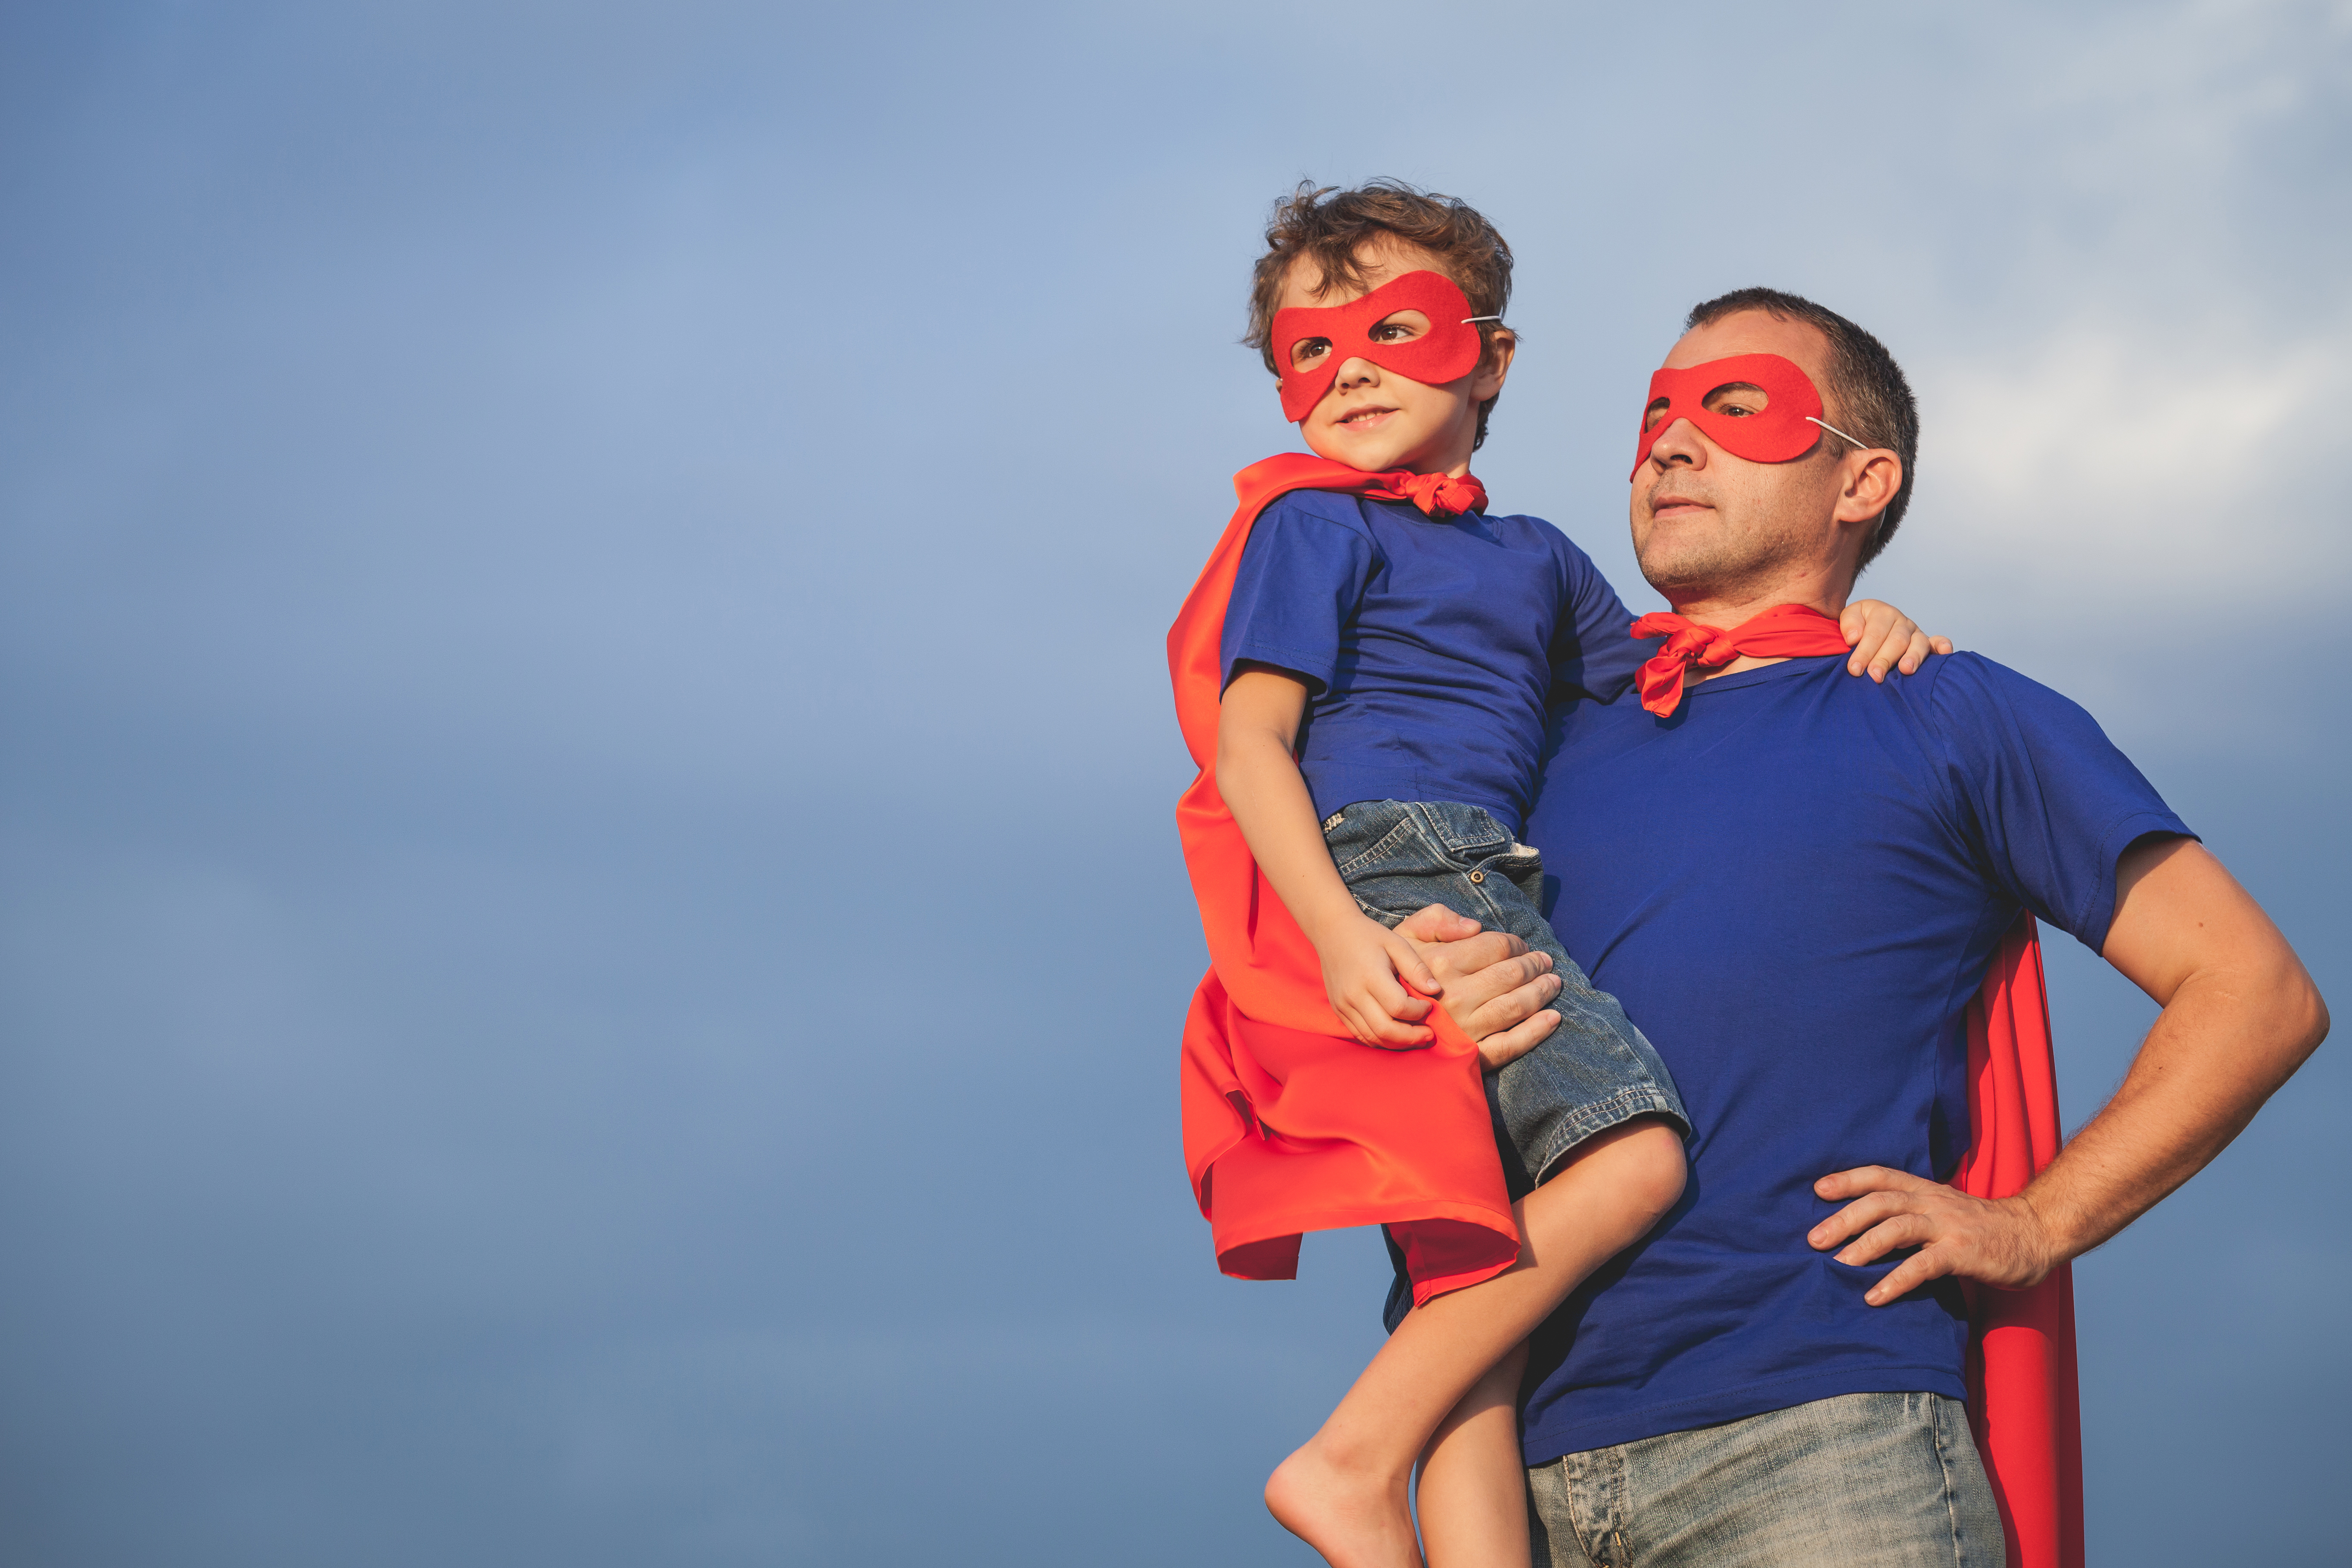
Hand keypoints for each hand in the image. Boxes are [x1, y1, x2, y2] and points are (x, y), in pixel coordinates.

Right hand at [1314, 909, 1444, 1048]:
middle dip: (1411, 1037)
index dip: (1419, 1012)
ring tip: (1416, 1038)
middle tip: (1429, 1034)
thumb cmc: (1368, 936)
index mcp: (1370, 976)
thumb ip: (1416, 968)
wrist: (1332, 932)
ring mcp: (1343, 1005)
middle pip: (1385, 1030)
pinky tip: (1395, 1035)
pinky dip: (1380, 1040)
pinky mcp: (1338, 1010)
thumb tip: (1435, 991)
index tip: (1429, 1005)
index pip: (1399, 1007)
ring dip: (1397, 1043)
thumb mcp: (1396, 944)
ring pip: (1373, 1037)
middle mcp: (1353, 994)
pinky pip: (1360, 1035)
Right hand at [1390, 905, 1563, 1069]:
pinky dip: (1535, 1032)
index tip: (1523, 945)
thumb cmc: (1394, 970)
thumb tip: (1475, 927)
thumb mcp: (1406, 935)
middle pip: (1510, 975)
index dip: (1516, 943)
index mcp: (1441, 963)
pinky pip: (1508, 1045)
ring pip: (1514, 1007)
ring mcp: (1461, 1028)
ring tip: (1553, 984)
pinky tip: (1553, 1018)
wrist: (1371, 1015)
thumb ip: (1437, 920)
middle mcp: (1453, 996)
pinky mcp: (1467, 1054)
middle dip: (1534, 965)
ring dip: (1541, 993)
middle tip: (1546, 962)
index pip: (1495, 947)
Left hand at [1808, 1166, 2064, 1304]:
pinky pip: (1923, 1265)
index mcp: (1925, 1189)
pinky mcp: (1963, 1253)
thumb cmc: (1982, 1227)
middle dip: (1843, 1218)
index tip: (1817, 1189)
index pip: (1880, 1176)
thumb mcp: (1943, 1209)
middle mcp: (1932, 1202)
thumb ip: (1910, 1213)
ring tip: (1837, 1265)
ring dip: (1864, 1246)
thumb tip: (1864, 1228)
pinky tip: (1875, 1296)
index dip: (1847, 1179)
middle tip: (1813, 1239)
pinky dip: (1896, 1280)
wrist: (2035, 1233)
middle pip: (1879, 1202)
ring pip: (1897, 1228)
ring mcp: (1948, 1225)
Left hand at [1840, 599, 1951, 681]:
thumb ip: (1849, 623)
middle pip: (1896, 640)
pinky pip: (1937, 643)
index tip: (1855, 669)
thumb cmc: (1859, 624)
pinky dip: (1943, 646)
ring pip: (1918, 643)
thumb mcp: (1850, 616)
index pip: (1874, 633)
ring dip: (1913, 657)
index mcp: (1882, 613)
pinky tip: (1945, 652)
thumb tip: (1854, 638)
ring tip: (1906, 670)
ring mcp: (1915, 633)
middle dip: (1885, 659)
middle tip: (1875, 676)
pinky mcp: (1926, 643)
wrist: (1869, 621)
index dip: (1864, 651)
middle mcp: (1902, 622)